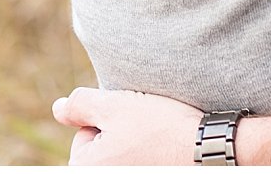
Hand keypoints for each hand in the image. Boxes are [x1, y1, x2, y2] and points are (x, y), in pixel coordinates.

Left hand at [52, 88, 270, 164]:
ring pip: (125, 159)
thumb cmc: (162, 126)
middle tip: (149, 130)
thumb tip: (58, 109)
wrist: (211, 149)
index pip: (85, 135)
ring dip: (137, 147)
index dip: (109, 119)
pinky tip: (170, 153)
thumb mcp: (115, 104)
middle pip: (104, 151)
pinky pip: (144, 164)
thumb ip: (80, 105)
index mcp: (87, 167)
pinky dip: (153, 159)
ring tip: (161, 142)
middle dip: (122, 136)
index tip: (135, 120)